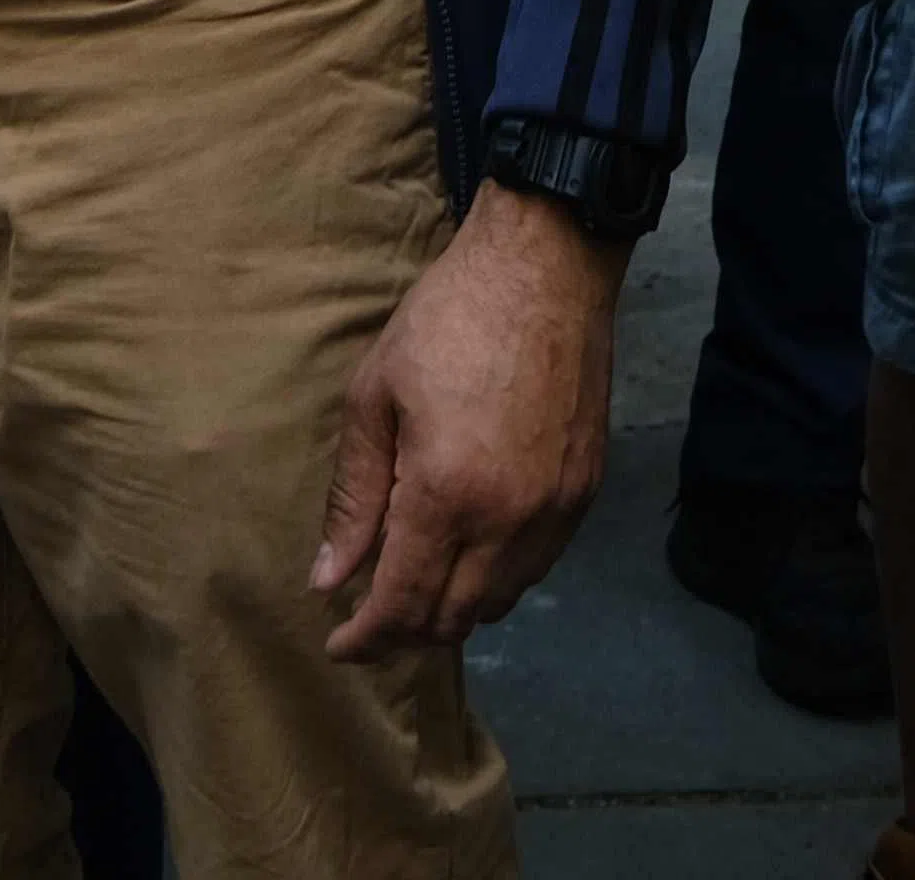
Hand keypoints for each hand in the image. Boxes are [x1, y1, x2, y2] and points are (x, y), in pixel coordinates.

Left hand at [313, 184, 618, 655]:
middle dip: (405, 633)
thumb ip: (354, 498)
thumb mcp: (375, 398)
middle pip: (453, 619)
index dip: (367, 640)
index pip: (402, 606)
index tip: (340, 646)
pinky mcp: (585, 492)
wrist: (546, 267)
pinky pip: (538, 568)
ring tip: (418, 586)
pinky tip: (471, 552)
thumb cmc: (447, 320)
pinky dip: (499, 580)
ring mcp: (556, 510)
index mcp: (446, 496)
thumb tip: (329, 579)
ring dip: (454, 610)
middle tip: (371, 617)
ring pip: (500, 603)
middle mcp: (508, 520)